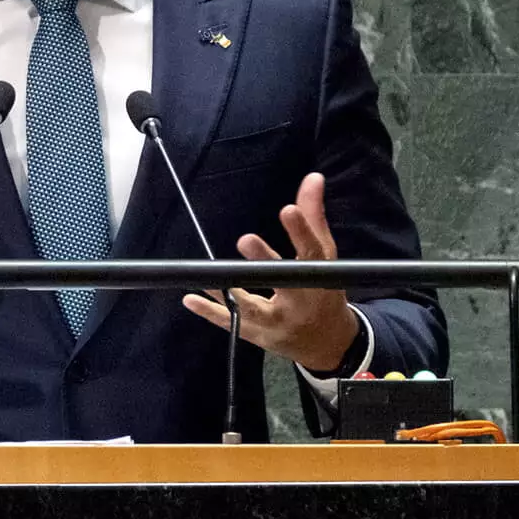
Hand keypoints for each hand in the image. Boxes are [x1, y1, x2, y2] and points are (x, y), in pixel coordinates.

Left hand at [181, 171, 358, 371]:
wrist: (327, 341)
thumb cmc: (322, 291)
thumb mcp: (323, 256)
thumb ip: (313, 217)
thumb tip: (312, 177)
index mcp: (317, 277)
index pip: (311, 251)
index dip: (300, 231)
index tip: (288, 210)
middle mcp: (299, 301)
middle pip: (282, 282)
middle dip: (265, 262)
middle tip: (246, 240)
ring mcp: (278, 322)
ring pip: (252, 307)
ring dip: (229, 292)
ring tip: (208, 275)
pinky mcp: (259, 335)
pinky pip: (232, 324)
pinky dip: (210, 312)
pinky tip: (191, 298)